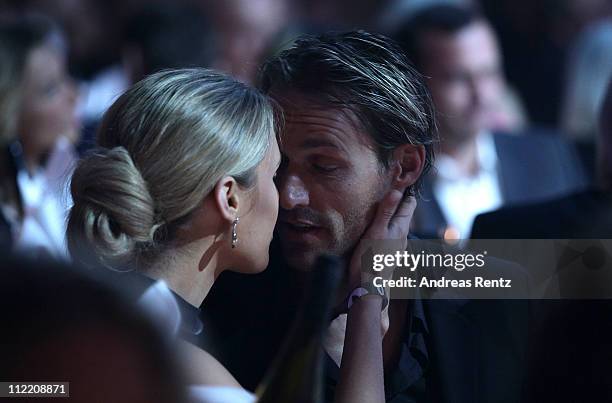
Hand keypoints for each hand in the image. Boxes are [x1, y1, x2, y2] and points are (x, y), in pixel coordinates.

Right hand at [335, 190, 416, 316]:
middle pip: (403, 215)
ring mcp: (396, 248)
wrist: (367, 287)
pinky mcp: (388, 256)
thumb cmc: (370, 258)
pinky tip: (377, 230)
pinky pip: (390, 237)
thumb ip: (386, 211)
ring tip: (380, 208)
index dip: (404, 193)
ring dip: (390, 217)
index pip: (409, 205)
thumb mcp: (376, 231)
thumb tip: (397, 191)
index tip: (398, 181)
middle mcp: (402, 237)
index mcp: (401, 228)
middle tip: (388, 191)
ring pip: (396, 226)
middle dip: (397, 204)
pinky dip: (386, 229)